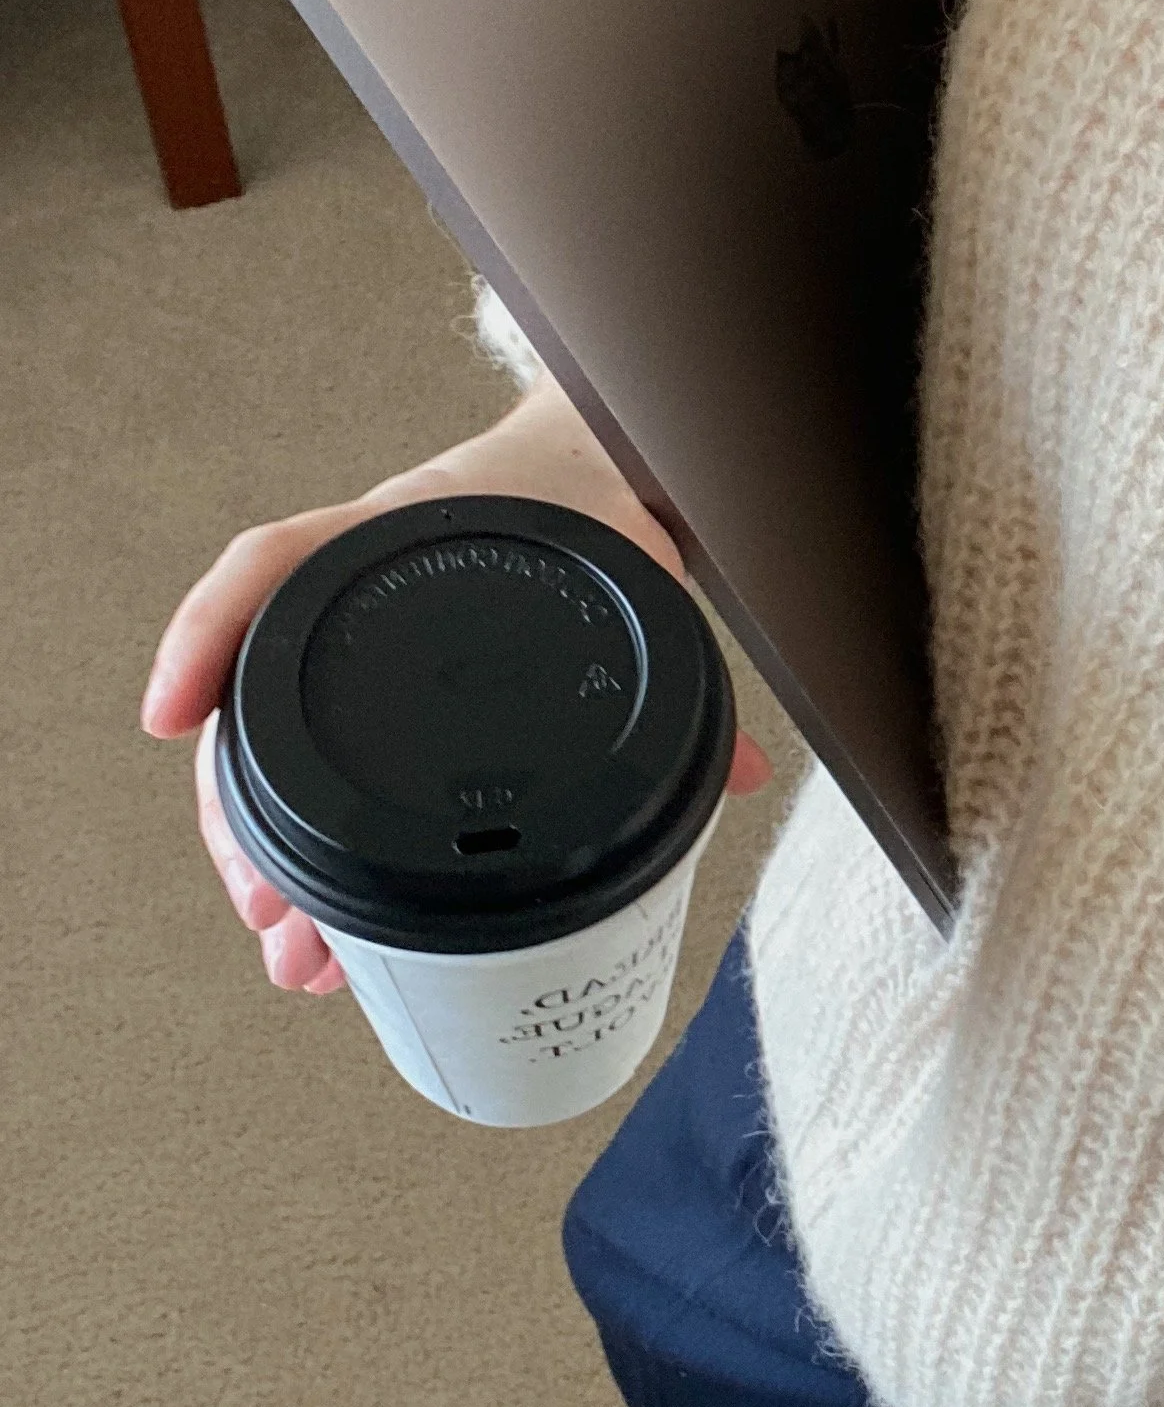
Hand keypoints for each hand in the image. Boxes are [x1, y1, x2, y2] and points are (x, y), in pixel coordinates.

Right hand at [141, 379, 773, 995]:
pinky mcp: (372, 677)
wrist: (591, 450)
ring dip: (272, 863)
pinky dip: (308, 843)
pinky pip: (314, 760)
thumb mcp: (644, 567)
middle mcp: (361, 590)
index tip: (169, 717)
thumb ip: (695, 667)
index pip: (276, 562)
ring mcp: (355, 638)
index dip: (210, 634)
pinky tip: (313, 916)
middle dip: (246, 832)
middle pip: (254, 705)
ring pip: (269, 753)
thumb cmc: (600, 496)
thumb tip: (750, 773)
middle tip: (278, 932)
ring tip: (299, 957)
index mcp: (409, 537)